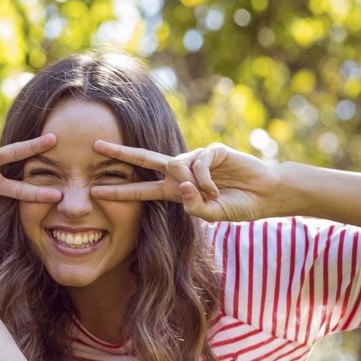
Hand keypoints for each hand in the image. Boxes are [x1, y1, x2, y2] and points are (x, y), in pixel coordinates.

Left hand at [91, 141, 281, 221]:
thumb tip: (181, 188)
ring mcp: (196, 159)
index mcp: (174, 190)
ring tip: (212, 195)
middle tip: (95, 146)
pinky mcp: (212, 150)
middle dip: (119, 153)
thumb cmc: (238, 205)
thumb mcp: (212, 214)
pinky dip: (206, 179)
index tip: (94, 190)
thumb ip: (194, 207)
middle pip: (144, 159)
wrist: (266, 194)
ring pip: (177, 167)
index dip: (119, 190)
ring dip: (191, 185)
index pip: (141, 188)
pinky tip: (218, 189)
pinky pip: (198, 164)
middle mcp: (180, 171)